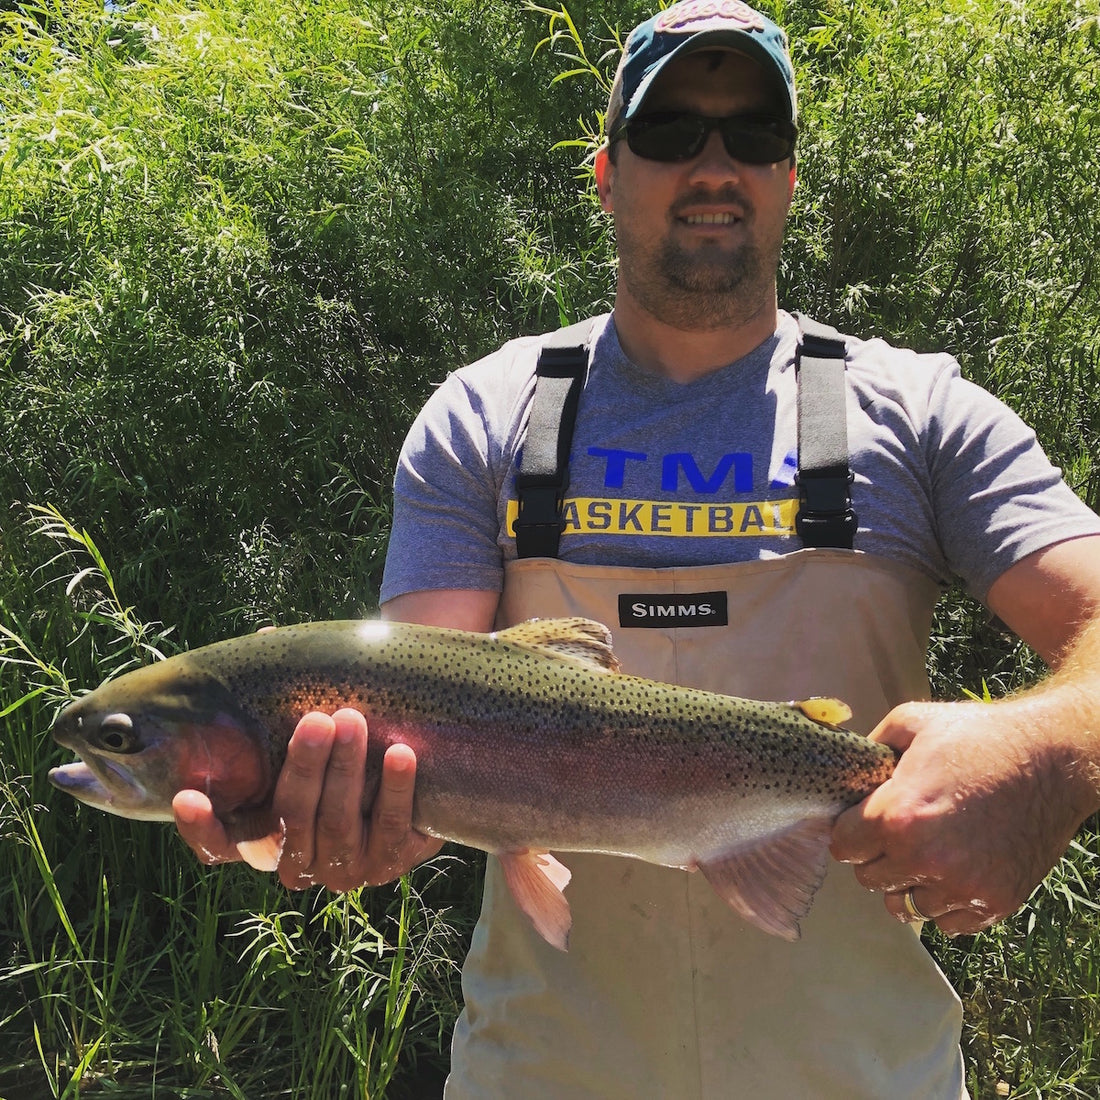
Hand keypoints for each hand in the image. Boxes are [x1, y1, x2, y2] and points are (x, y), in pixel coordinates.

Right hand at [174, 708, 442, 889]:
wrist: (416, 776)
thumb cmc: (344, 748)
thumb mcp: (308, 732)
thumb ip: (279, 697)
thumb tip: (268, 635)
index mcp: (265, 832)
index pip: (220, 847)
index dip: (202, 827)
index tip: (186, 796)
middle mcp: (298, 861)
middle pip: (291, 820)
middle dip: (304, 767)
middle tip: (318, 720)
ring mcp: (344, 869)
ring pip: (338, 826)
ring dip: (345, 771)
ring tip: (353, 721)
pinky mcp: (390, 863)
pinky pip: (391, 829)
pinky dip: (395, 789)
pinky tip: (400, 754)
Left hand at [830, 699, 1088, 934]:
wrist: (1052, 757)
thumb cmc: (978, 735)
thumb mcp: (911, 723)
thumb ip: (869, 749)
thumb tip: (844, 770)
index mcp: (897, 817)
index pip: (843, 847)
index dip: (850, 830)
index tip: (864, 821)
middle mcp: (925, 860)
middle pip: (869, 879)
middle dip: (876, 855)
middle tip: (897, 832)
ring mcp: (962, 887)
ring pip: (905, 906)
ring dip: (908, 882)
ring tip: (927, 851)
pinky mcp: (996, 903)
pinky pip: (948, 923)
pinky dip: (945, 902)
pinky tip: (954, 869)